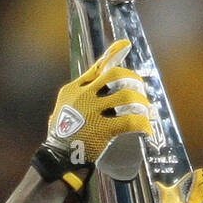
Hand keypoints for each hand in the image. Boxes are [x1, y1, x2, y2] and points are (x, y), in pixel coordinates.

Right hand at [46, 39, 151, 167]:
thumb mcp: (64, 107)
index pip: (98, 68)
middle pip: (116, 76)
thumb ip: (78, 92)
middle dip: (134, 81)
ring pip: (127, 97)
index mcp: (75, 90)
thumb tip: (97, 76)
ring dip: (141, 103)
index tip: (125, 45)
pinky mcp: (103, 130)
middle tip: (140, 91)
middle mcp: (84, 97)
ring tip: (145, 112)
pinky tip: (146, 130)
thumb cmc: (62, 134)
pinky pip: (130, 122)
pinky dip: (142, 124)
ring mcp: (93, 113)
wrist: (57, 157)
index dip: (114, 54)